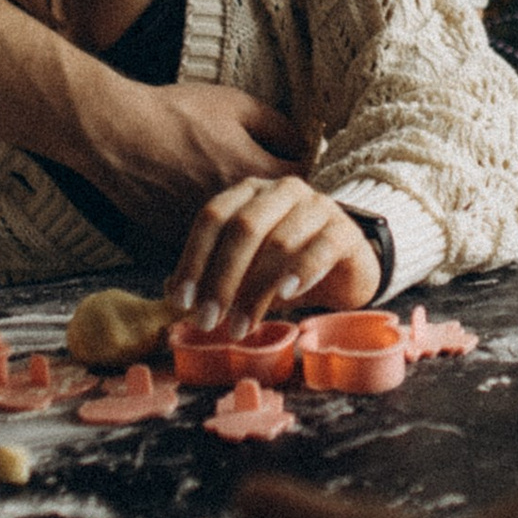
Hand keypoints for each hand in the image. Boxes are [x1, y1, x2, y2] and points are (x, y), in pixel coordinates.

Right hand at [83, 81, 305, 230]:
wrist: (115, 132)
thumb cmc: (176, 113)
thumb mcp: (238, 105)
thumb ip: (279, 127)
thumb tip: (301, 145)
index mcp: (254, 174)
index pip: (307, 190)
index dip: (309, 185)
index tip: (304, 180)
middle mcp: (233, 209)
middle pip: (276, 225)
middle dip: (283, 218)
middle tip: (283, 209)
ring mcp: (203, 228)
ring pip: (242, 245)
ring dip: (250, 239)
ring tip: (251, 227)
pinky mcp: (174, 237)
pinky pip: (207, 248)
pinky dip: (214, 244)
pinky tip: (213, 231)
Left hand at [166, 178, 377, 339]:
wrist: (347, 271)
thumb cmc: (288, 269)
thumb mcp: (245, 273)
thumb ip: (211, 277)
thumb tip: (170, 293)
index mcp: (250, 192)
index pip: (213, 217)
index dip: (193, 259)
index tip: (181, 301)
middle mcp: (282, 191)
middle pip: (243, 227)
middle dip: (221, 279)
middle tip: (208, 321)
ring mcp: (317, 206)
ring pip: (278, 242)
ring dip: (255, 290)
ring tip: (241, 326)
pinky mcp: (345, 230)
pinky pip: (319, 249)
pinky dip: (299, 273)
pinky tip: (286, 296)